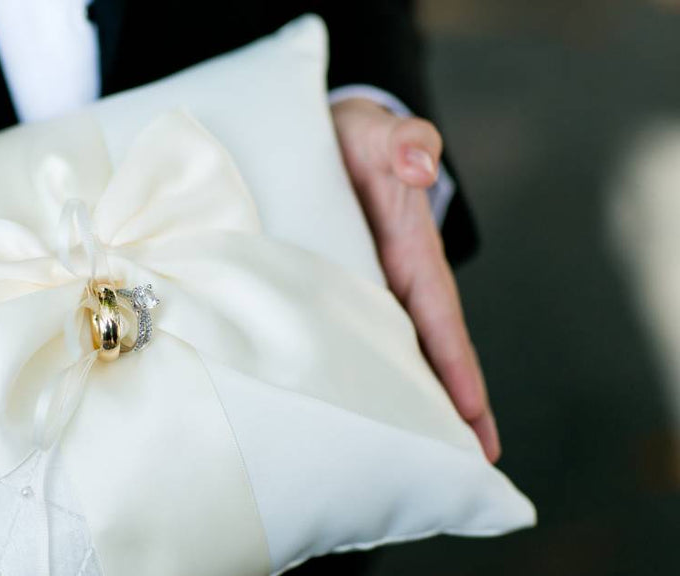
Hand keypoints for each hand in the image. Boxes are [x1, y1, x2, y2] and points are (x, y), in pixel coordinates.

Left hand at [331, 98, 500, 462]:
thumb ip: (403, 139)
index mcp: (409, 254)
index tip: (475, 430)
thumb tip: (419, 161)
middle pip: (422, 356)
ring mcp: (362, 288)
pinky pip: (346, 338)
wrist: (321, 133)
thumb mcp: (379, 130)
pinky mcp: (330, 288)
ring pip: (385, 355)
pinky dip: (354, 374)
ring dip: (400, 404)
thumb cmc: (357, 135)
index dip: (458, 377)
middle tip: (457, 472)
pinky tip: (343, 411)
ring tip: (403, 461)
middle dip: (442, 412)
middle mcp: (391, 281)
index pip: (440, 325)